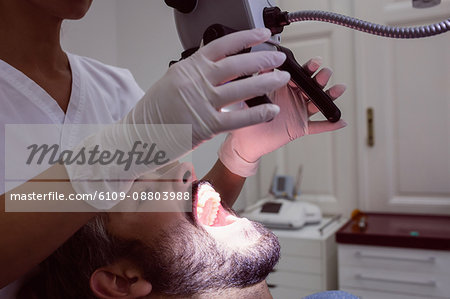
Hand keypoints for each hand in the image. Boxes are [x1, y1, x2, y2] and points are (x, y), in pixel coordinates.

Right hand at [67, 28, 289, 209]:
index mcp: (188, 68)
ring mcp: (201, 103)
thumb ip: (195, 73)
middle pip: (237, 65)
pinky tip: (271, 109)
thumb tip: (217, 66)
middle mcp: (196, 81)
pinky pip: (238, 118)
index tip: (262, 34)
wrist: (138, 136)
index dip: (245, 38)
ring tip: (281, 78)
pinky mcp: (205, 125)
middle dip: (262, 60)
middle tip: (279, 58)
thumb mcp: (172, 82)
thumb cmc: (154, 112)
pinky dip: (258, 113)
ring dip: (266, 81)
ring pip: (242, 88)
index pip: (221, 46)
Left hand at [218, 57, 346, 176]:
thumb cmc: (245, 116)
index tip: (314, 63)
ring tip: (338, 89)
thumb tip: (262, 64)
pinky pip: (317, 127)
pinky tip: (340, 122)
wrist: (244, 141)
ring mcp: (298, 112)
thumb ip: (258, 80)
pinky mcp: (299, 128)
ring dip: (329, 96)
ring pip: (317, 103)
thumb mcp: (249, 95)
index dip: (308, 68)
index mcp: (282, 87)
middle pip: (312, 85)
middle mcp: (293, 97)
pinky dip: (328, 125)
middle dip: (320, 78)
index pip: (299, 74)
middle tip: (325, 73)